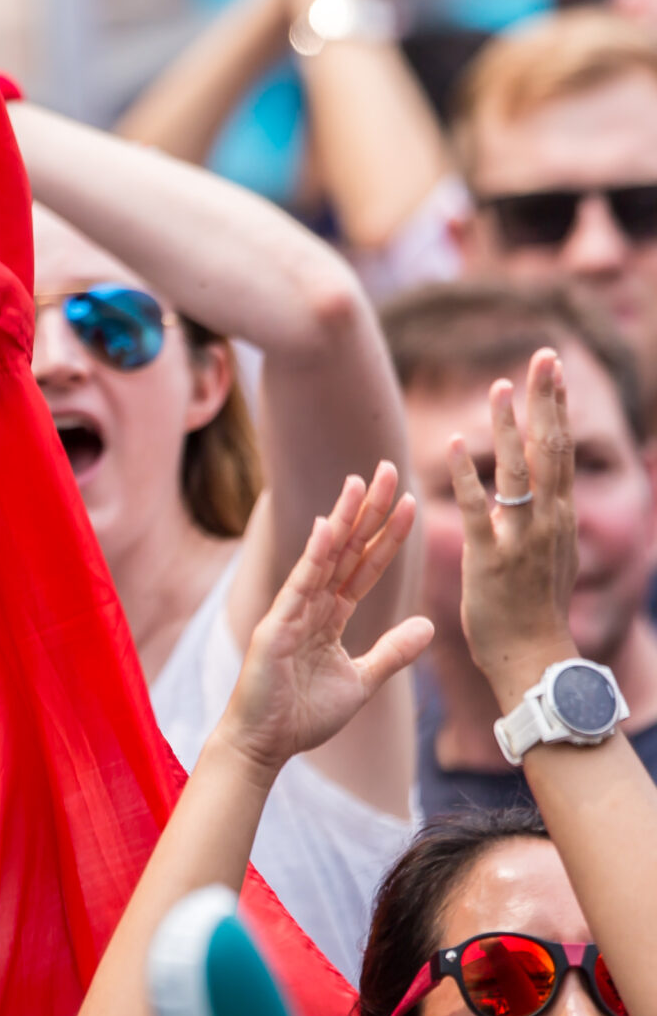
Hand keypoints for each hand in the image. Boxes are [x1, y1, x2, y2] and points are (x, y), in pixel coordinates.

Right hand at [217, 464, 431, 776]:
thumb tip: (428, 624)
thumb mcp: (362, 682)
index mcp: (330, 616)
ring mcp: (292, 612)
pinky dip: (315, 555)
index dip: (388, 537)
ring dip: (344, 518)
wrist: (265, 745)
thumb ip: (392, 651)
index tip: (410, 503)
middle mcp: (310, 605)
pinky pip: (301, 585)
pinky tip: (330, 526)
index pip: (365, 567)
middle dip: (369, 511)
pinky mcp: (278, 627)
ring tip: (362, 482)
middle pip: (347, 549)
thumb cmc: (303, 716)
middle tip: (388, 470)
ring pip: (325, 558)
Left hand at [449, 349, 581, 709]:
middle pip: (549, 450)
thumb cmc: (533, 611)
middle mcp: (547, 522)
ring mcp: (520, 540)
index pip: (558, 451)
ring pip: (515, 473)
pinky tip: (456, 442)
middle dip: (546, 401)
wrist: (532, 660)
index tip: (552, 369)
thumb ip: (542, 519)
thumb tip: (540, 490)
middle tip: (544, 356)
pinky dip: (467, 475)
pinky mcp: (489, 559)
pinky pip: (476, 510)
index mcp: (558, 517)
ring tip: (499, 386)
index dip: (555, 408)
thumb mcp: (547, 555)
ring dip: (506, 427)